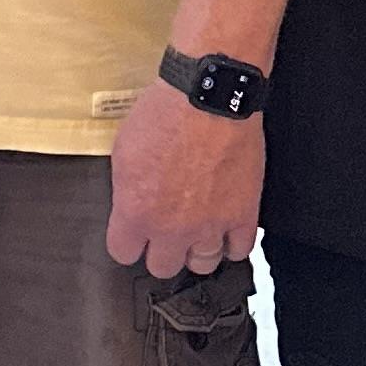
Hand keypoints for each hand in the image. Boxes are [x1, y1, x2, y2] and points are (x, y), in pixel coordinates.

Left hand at [104, 78, 265, 275]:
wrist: (209, 97)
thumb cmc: (165, 114)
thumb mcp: (124, 150)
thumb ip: (127, 190)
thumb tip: (131, 205)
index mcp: (136, 213)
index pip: (123, 253)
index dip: (129, 241)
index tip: (134, 234)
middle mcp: (172, 228)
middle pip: (163, 267)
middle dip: (163, 250)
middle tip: (167, 230)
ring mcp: (210, 226)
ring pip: (202, 264)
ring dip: (197, 250)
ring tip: (197, 231)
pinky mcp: (243, 215)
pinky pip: (239, 250)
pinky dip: (232, 243)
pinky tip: (225, 230)